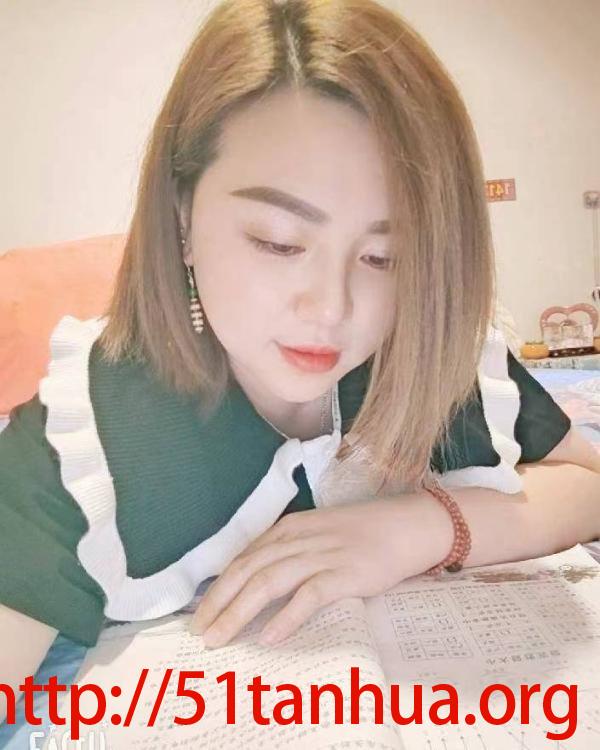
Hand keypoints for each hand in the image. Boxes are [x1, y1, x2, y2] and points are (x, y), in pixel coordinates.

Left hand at [189, 491, 451, 647]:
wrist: (406, 525)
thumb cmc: (362, 532)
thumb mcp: (317, 532)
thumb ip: (288, 550)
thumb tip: (254, 581)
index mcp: (288, 529)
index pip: (243, 559)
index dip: (217, 588)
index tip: (199, 614)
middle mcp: (298, 539)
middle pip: (248, 571)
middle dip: (219, 603)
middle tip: (199, 632)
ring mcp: (321, 556)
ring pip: (269, 583)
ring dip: (239, 613)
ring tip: (220, 639)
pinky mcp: (345, 574)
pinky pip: (308, 596)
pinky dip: (286, 616)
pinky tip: (269, 637)